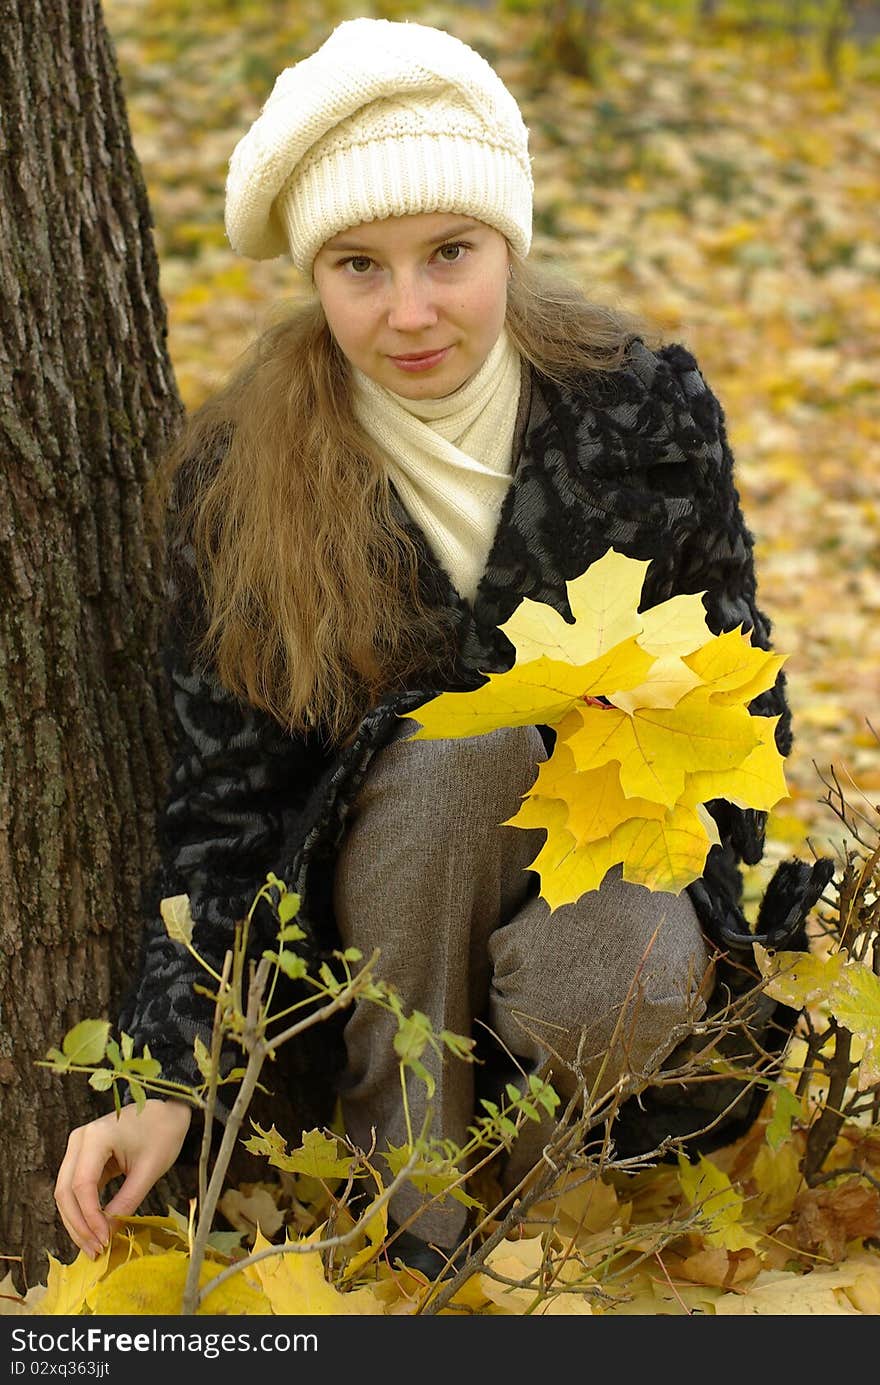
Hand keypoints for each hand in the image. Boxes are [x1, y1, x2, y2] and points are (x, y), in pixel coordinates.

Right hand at [54, 1099, 192, 1258]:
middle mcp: (79, 1140)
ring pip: (66, 1193)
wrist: (167, 1112)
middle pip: (65, 1191)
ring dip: (77, 1222)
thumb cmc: (163, 1134)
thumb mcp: (149, 1170)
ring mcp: (78, 1147)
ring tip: (94, 1246)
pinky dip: (83, 1211)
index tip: (104, 1240)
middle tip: (95, 1251)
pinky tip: (94, 1231)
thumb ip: (127, 1202)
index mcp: (96, 1137)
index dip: (90, 1217)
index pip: (82, 1185)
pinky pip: (76, 1189)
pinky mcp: (83, 1157)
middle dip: (78, 1225)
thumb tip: (108, 1233)